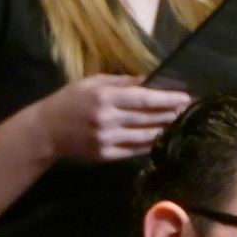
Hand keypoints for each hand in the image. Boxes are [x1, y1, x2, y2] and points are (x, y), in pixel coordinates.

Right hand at [43, 74, 189, 163]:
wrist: (46, 130)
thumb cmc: (71, 100)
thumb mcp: (94, 83)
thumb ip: (124, 82)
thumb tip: (154, 81)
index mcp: (105, 98)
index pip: (145, 98)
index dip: (169, 98)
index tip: (187, 97)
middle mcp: (107, 120)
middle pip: (150, 118)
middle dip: (172, 113)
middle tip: (190, 110)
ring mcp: (107, 140)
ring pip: (147, 136)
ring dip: (166, 129)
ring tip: (180, 123)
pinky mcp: (105, 155)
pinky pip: (136, 150)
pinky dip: (152, 143)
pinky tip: (162, 136)